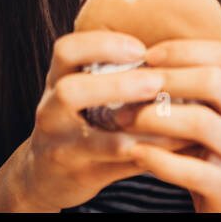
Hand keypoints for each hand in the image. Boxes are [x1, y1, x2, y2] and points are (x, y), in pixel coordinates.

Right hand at [17, 29, 195, 211]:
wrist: (45, 177)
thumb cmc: (76, 122)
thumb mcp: (79, 92)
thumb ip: (110, 72)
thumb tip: (174, 51)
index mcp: (56, 81)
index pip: (66, 50)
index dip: (101, 44)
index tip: (139, 47)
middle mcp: (51, 112)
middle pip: (69, 91)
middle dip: (116, 85)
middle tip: (155, 81)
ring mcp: (61, 147)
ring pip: (92, 138)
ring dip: (134, 127)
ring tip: (169, 117)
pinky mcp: (79, 176)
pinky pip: (115, 166)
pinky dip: (147, 153)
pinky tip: (176, 144)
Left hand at [114, 40, 220, 211]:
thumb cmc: (206, 150)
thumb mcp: (204, 112)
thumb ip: (185, 87)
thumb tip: (133, 56)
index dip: (185, 50)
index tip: (147, 56)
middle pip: (214, 82)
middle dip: (166, 80)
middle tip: (129, 86)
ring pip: (202, 123)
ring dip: (155, 117)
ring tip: (122, 119)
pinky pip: (194, 169)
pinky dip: (160, 159)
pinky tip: (136, 152)